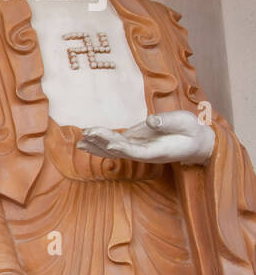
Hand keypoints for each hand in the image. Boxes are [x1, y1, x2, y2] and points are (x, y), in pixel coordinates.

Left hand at [79, 110, 213, 165]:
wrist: (195, 142)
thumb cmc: (192, 131)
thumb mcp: (185, 123)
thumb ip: (169, 122)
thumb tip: (151, 120)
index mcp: (157, 151)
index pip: (137, 151)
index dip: (123, 148)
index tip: (110, 143)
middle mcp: (143, 153)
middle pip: (119, 150)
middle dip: (103, 142)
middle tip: (87, 133)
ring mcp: (137, 148)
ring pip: (113, 150)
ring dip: (96, 145)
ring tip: (80, 141)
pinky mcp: (134, 142)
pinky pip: (113, 144)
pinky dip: (99, 142)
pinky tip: (85, 141)